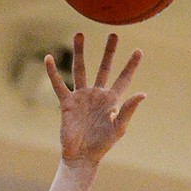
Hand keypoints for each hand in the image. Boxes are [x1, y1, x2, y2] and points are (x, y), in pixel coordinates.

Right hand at [47, 32, 144, 166]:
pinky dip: (52, 72)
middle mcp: (97, 95)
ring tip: (79, 34)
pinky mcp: (67, 103)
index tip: (139, 51)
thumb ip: (128, 110)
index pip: (123, 78)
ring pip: (80, 69)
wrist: (81, 157)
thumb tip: (142, 94)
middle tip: (113, 34)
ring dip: (80, 52)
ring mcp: (81, 97)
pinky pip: (58, 84)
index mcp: (111, 100)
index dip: (131, 65)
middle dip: (109, 52)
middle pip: (104, 67)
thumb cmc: (102, 145)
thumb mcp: (119, 128)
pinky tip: (48, 58)